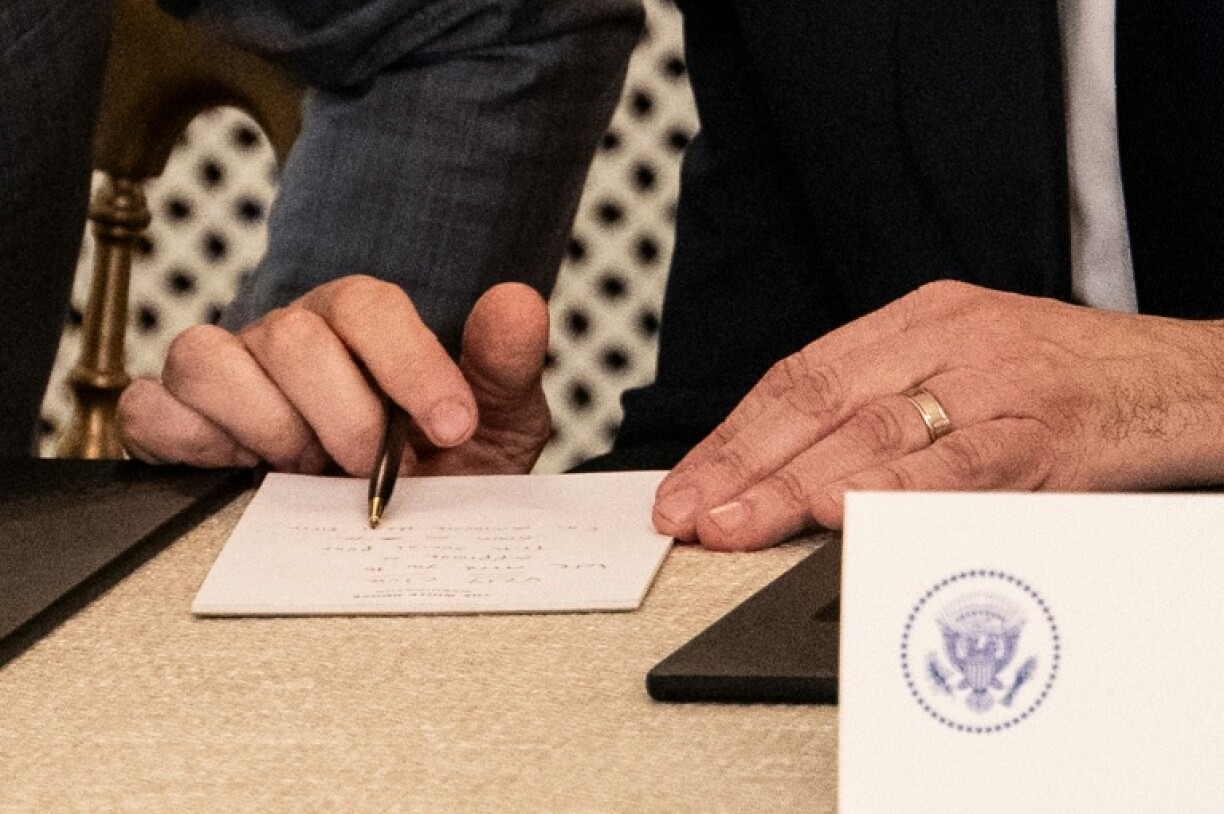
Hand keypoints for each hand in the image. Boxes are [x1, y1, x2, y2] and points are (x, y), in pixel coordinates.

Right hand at [119, 277, 550, 475]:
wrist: (388, 526)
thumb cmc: (437, 469)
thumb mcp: (492, 430)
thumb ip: (502, 370)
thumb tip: (517, 304)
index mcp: (362, 325)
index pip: (370, 308)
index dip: (412, 365)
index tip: (451, 427)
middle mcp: (290, 339)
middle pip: (292, 337)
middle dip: (344, 415)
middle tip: (371, 467)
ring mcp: (231, 375)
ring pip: (207, 358)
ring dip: (266, 427)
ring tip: (306, 473)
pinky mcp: (181, 421)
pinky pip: (154, 409)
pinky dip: (191, 440)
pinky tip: (242, 473)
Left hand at [652, 280, 1223, 549]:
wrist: (1183, 378)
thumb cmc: (1061, 380)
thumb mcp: (961, 367)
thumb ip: (880, 408)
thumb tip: (784, 471)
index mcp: (917, 318)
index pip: (800, 375)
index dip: (732, 435)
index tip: (687, 484)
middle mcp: (948, 339)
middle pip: (820, 399)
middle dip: (743, 464)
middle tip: (691, 513)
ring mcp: (998, 380)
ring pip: (878, 430)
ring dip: (797, 483)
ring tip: (741, 522)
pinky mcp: (1047, 429)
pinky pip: (964, 463)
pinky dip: (901, 490)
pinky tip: (848, 513)